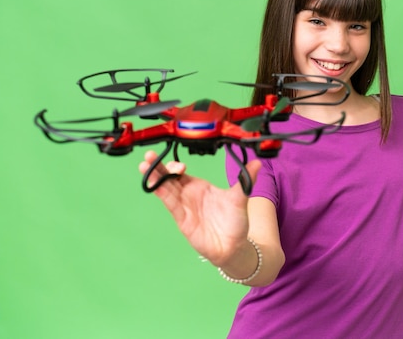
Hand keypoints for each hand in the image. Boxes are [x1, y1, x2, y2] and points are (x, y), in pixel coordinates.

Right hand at [139, 150, 261, 266]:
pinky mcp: (182, 219)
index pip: (182, 172)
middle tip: (149, 155)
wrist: (234, 246)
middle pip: (169, 178)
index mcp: (200, 187)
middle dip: (159, 167)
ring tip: (144, 165)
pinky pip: (170, 203)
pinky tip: (154, 185)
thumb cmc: (235, 222)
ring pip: (166, 189)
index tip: (179, 164)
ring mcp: (184, 206)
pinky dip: (162, 194)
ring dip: (155, 178)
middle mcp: (189, 195)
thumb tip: (258, 162)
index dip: (176, 166)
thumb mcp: (241, 197)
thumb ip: (246, 179)